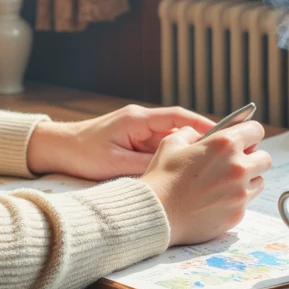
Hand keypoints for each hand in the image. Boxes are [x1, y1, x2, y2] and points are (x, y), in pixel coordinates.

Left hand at [26, 104, 214, 180]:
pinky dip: (176, 157)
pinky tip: (190, 170)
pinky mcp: (135, 142)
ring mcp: (138, 131)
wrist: (57, 149)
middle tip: (231, 150)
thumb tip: (177, 171)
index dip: (204, 125)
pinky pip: (162, 148)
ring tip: (217, 163)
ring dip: (192, 149)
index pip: (178, 117)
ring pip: (173, 139)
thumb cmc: (81, 154)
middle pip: (181, 127)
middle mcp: (141, 121)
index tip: (226, 135)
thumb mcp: (114, 164)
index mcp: (137, 119)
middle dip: (205, 138)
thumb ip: (145, 166)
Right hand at [143, 120, 270, 244]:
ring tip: (226, 183)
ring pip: (259, 182)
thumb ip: (192, 133)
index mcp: (225, 145)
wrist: (156, 213)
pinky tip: (216, 200)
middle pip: (265, 158)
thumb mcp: (172, 143)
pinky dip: (236, 200)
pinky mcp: (238, 214)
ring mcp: (240, 193)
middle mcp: (238, 168)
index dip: (248, 133)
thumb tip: (203, 135)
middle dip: (253, 158)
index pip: (256, 131)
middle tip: (235, 163)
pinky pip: (246, 202)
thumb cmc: (162, 178)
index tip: (244, 139)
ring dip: (248, 180)